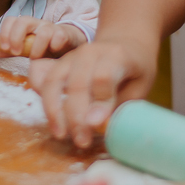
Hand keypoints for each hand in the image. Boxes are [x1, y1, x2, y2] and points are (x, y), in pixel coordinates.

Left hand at [0, 16, 86, 58]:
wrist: (68, 44)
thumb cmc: (44, 46)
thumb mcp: (25, 48)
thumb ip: (10, 50)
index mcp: (25, 26)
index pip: (11, 20)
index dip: (4, 32)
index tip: (4, 47)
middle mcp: (37, 24)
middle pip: (24, 20)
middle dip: (16, 36)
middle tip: (16, 52)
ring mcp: (51, 28)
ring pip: (43, 31)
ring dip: (36, 48)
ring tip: (35, 59)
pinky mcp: (64, 35)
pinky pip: (60, 36)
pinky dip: (55, 45)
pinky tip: (53, 52)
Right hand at [28, 40, 157, 148]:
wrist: (124, 44)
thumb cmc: (135, 70)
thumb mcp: (139, 86)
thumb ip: (120, 103)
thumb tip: (99, 125)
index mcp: (116, 55)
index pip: (103, 77)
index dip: (99, 102)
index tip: (96, 125)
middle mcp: (90, 52)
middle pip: (77, 82)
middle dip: (76, 115)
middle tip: (81, 140)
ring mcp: (71, 56)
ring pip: (54, 80)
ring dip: (54, 110)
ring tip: (61, 134)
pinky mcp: (59, 64)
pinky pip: (44, 81)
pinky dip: (44, 101)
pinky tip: (53, 122)